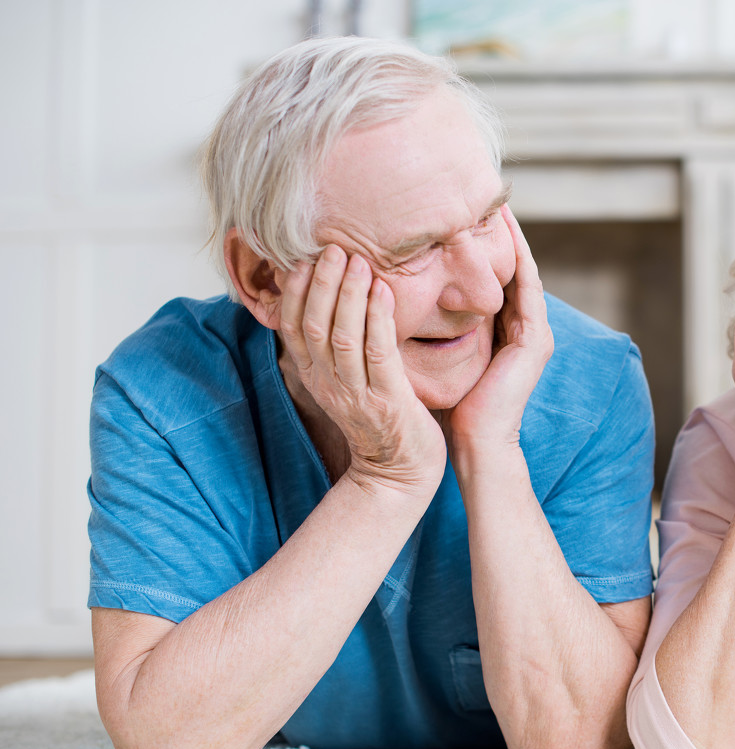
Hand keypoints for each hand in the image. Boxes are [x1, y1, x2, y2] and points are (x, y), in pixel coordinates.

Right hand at [276, 244, 445, 493]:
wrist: (401, 472)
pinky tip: (384, 291)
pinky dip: (378, 318)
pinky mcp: (388, 400)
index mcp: (315, 377)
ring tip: (358, 260)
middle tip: (334, 248)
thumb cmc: (380, 418)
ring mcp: (357, 393)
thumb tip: (332, 298)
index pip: (292, 327)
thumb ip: (337, 346)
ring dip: (349, 294)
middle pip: (314, 325)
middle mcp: (329, 383)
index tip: (303, 259)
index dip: (294, 292)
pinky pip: (378, 352)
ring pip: (342, 335)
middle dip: (322, 283)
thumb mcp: (347, 380)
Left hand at [443, 206, 553, 449]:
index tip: (461, 216)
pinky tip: (505, 233)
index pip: (495, 280)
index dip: (481, 248)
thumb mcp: (442, 356)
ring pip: (523, 271)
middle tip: (483, 194)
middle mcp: (525, 328)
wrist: (476, 444)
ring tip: (497, 203)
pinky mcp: (536, 339)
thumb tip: (394, 299)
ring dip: (512, 237)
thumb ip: (433, 328)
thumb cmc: (452, 408)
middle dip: (500, 234)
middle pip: (512, 269)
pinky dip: (517, 258)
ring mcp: (536, 333)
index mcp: (506, 333)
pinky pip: (527, 288)